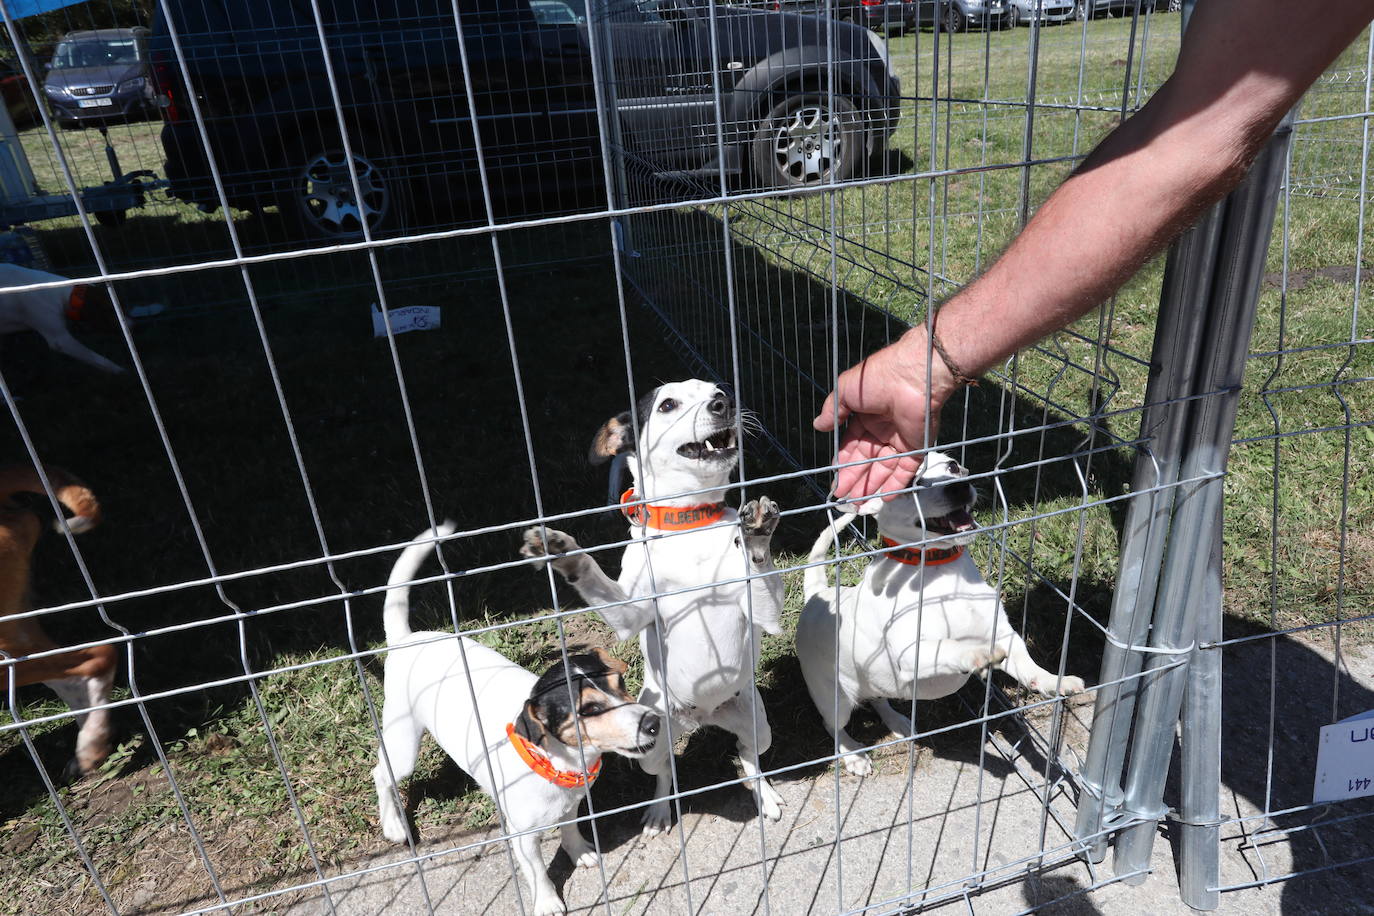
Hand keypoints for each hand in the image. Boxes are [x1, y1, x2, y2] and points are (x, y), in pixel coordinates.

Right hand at [813, 329, 957, 501]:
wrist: (912, 376)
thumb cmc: (877, 378)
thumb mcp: (846, 390)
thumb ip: (833, 411)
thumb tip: (817, 426)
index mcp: (865, 417)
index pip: (852, 446)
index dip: (843, 464)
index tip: (835, 480)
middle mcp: (882, 430)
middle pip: (866, 461)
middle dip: (854, 480)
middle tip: (844, 499)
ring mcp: (900, 440)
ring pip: (883, 470)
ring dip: (871, 487)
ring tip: (858, 505)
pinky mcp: (918, 447)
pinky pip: (905, 471)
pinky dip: (895, 485)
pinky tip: (884, 499)